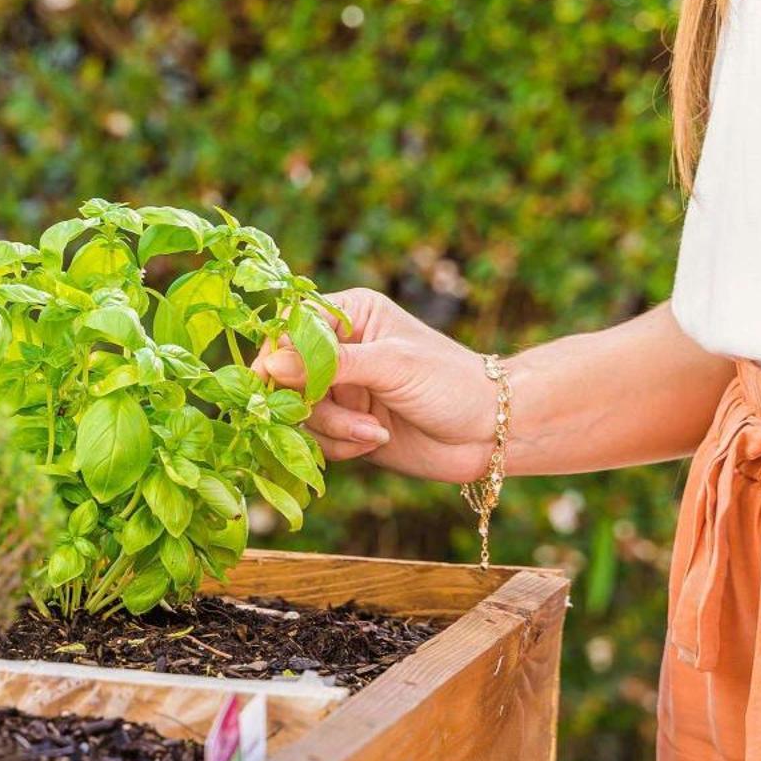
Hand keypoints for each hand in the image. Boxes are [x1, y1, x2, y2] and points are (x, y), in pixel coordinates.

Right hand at [257, 288, 497, 483]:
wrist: (490, 431)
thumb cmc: (451, 382)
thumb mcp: (391, 365)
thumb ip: (330, 364)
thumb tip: (270, 364)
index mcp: (348, 315)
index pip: (291, 327)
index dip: (278, 355)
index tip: (275, 382)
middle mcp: (338, 350)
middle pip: (285, 375)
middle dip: (311, 403)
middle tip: (348, 416)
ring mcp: (340, 390)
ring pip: (298, 412)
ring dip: (332, 428)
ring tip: (374, 431)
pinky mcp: (345, 425)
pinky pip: (316, 439)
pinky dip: (340, 445)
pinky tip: (374, 440)